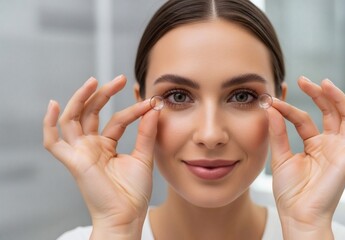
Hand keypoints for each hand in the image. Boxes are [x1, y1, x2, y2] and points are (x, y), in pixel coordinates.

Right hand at [43, 75, 158, 238]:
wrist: (127, 215)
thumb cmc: (134, 192)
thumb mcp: (143, 156)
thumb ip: (146, 132)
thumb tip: (154, 108)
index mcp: (106, 145)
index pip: (116, 119)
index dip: (133, 109)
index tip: (151, 102)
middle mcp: (90, 146)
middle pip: (91, 113)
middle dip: (103, 94)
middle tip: (120, 79)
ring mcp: (80, 152)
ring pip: (72, 119)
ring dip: (80, 99)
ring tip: (93, 81)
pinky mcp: (72, 161)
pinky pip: (53, 142)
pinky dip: (49, 124)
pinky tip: (53, 105)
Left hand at [267, 76, 344, 238]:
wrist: (297, 215)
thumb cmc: (290, 192)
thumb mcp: (280, 157)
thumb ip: (278, 133)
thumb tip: (271, 108)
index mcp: (314, 145)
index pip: (304, 118)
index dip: (289, 108)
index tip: (273, 100)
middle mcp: (330, 145)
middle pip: (331, 112)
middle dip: (319, 95)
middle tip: (305, 80)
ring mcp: (341, 151)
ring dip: (339, 99)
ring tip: (324, 83)